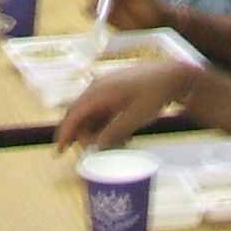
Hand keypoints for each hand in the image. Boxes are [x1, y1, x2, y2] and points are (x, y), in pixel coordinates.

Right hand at [53, 58, 196, 153]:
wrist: (172, 75)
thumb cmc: (154, 93)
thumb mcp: (136, 116)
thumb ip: (114, 132)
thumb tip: (94, 148)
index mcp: (100, 91)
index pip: (75, 114)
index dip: (65, 133)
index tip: (58, 152)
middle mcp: (98, 89)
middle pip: (80, 115)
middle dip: (81, 136)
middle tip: (91, 154)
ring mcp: (107, 91)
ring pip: (91, 116)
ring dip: (94, 133)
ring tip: (109, 149)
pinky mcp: (115, 94)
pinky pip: (102, 113)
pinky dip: (104, 127)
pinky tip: (118, 140)